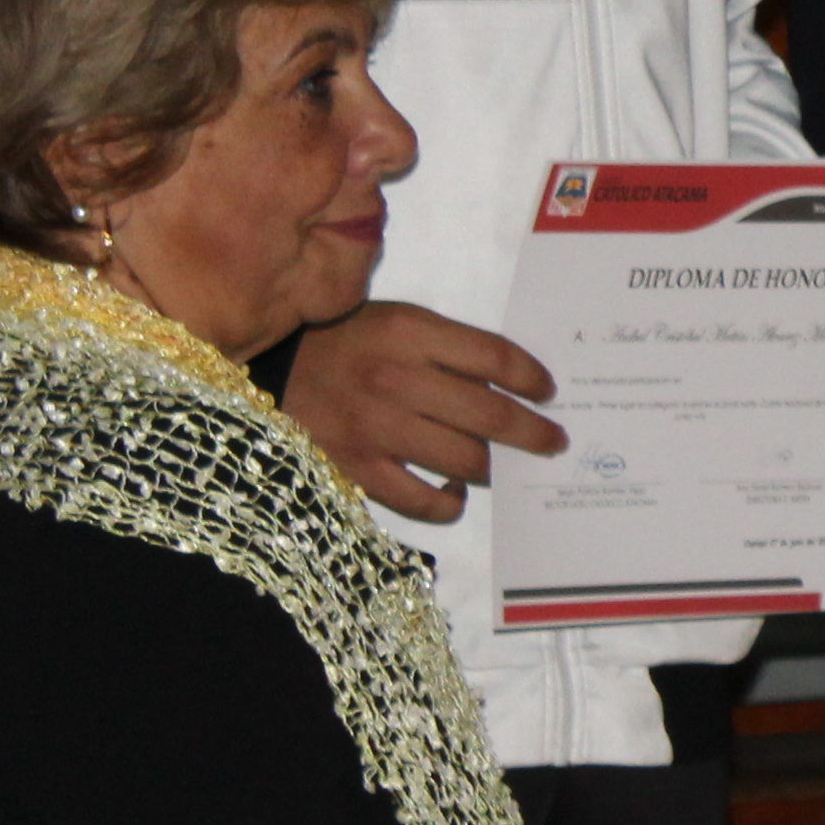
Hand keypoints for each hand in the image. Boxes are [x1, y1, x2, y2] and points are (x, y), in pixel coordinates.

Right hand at [282, 299, 569, 522]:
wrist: (271, 373)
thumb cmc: (345, 342)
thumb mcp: (397, 323)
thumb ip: (448, 348)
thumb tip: (507, 387)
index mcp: (410, 334)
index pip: (494, 357)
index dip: (532, 377)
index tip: (548, 392)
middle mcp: (397, 381)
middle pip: (489, 414)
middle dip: (533, 432)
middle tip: (553, 441)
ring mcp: (377, 430)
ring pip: (463, 459)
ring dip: (495, 466)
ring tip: (504, 466)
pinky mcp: (358, 469)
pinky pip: (421, 500)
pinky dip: (450, 501)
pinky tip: (456, 491)